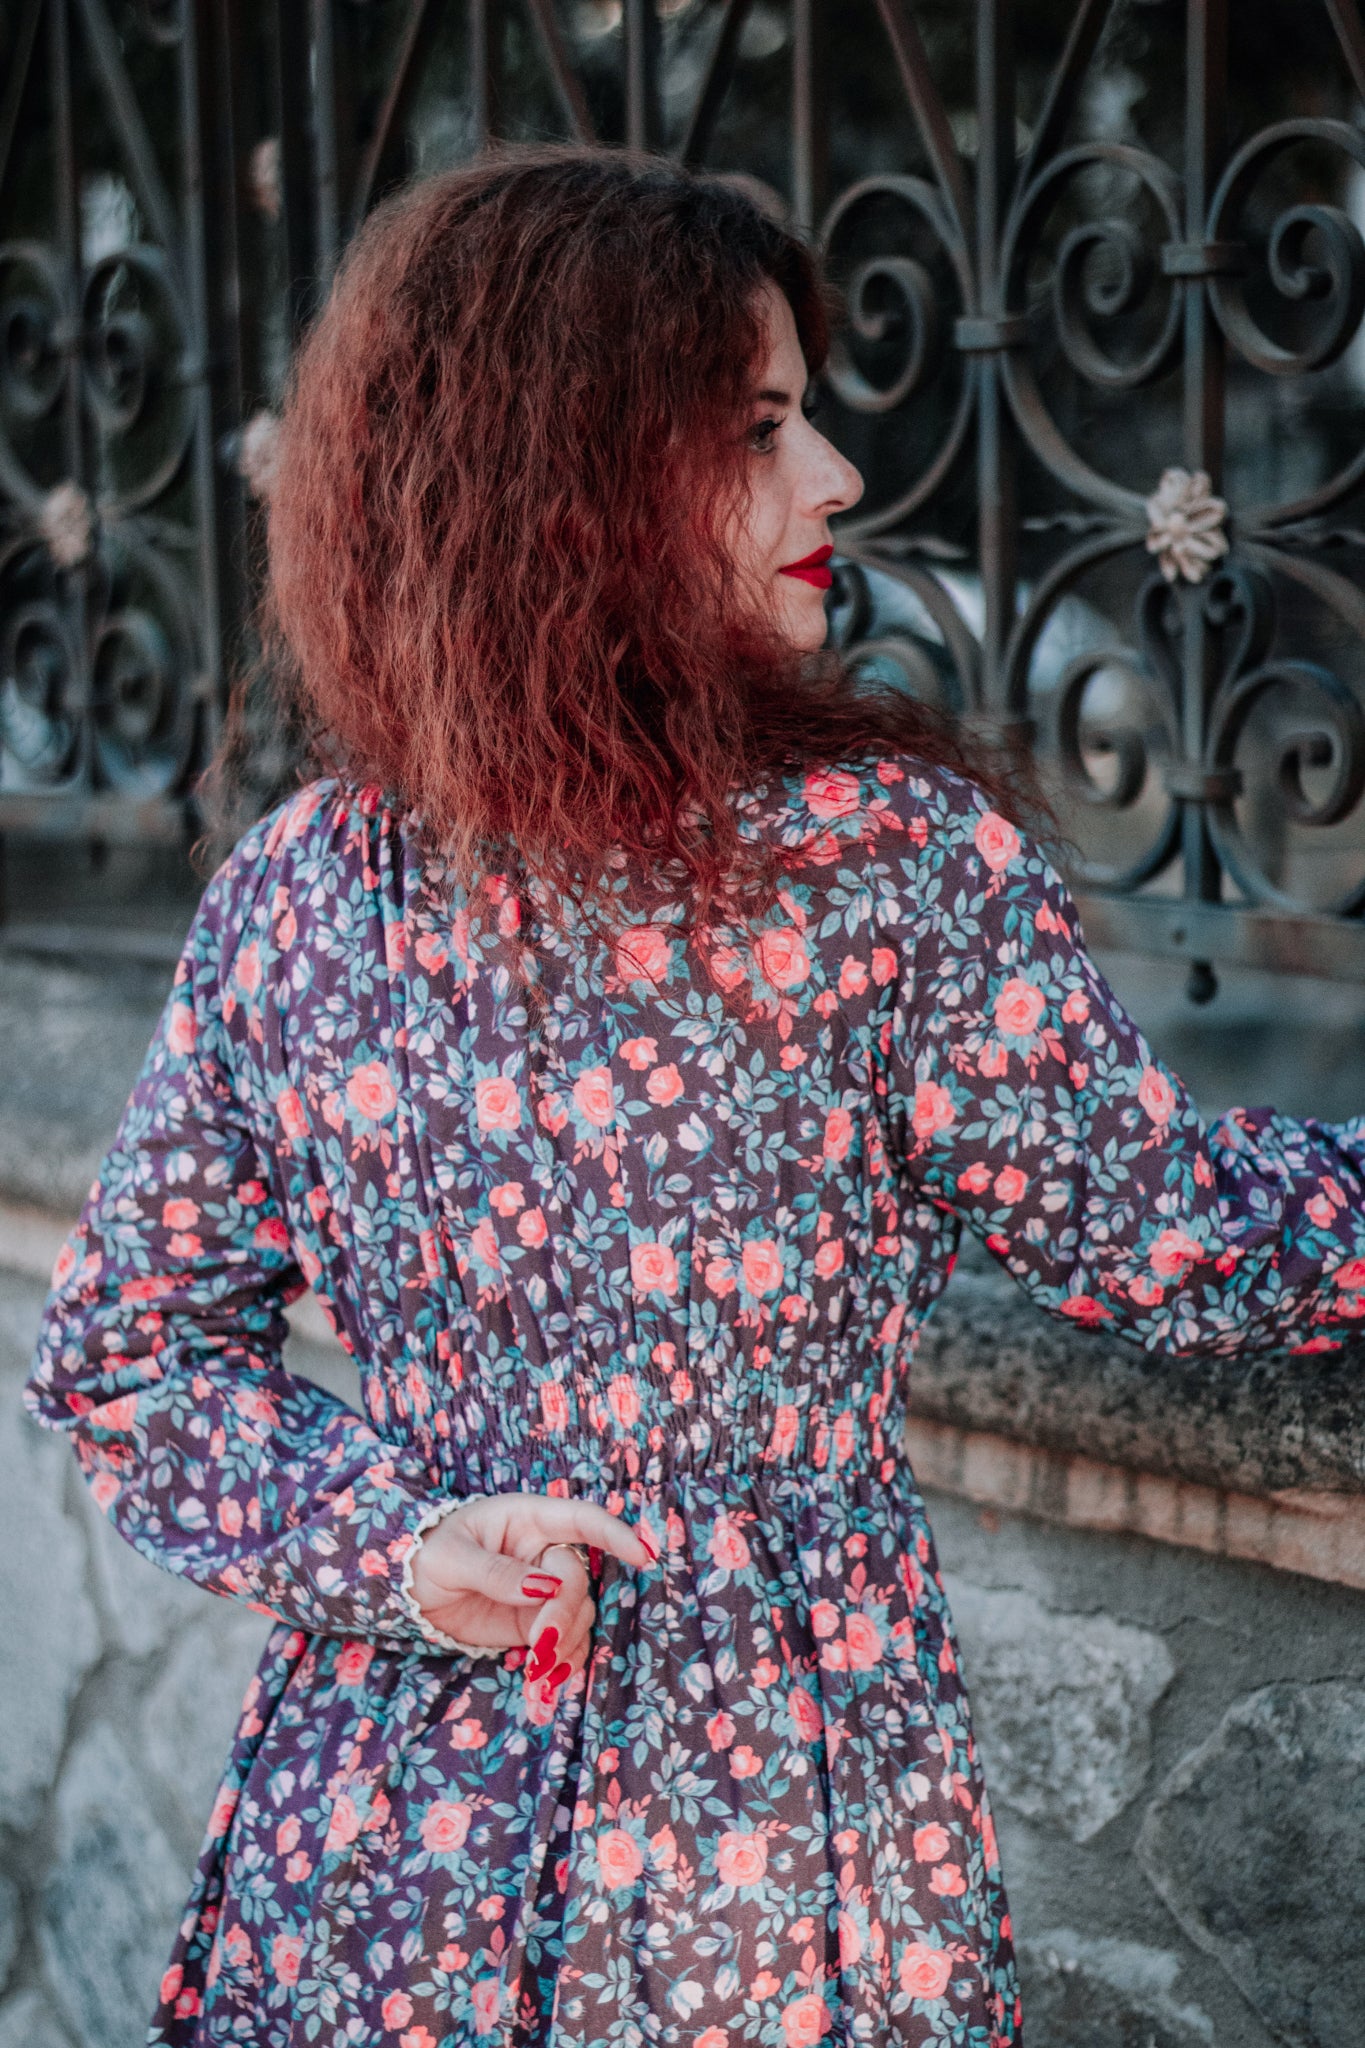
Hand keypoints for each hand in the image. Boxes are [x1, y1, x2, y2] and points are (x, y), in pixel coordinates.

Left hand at [408, 1490, 658, 1705]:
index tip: (644, 1558)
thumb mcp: (452, 1559)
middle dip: (563, 1619)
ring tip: (537, 1683)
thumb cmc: (428, 1555)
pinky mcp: (535, 1623)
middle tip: (540, 1650)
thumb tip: (543, 1586)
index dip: (616, 1535)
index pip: (582, 1520)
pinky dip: (558, 1670)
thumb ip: (496, 1573)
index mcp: (526, 1519)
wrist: (411, 1589)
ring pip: (576, 1619)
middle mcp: (543, 1553)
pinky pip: (562, 1645)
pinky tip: (541, 1694)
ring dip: (563, 1652)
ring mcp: (543, 1590)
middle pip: (576, 1583)